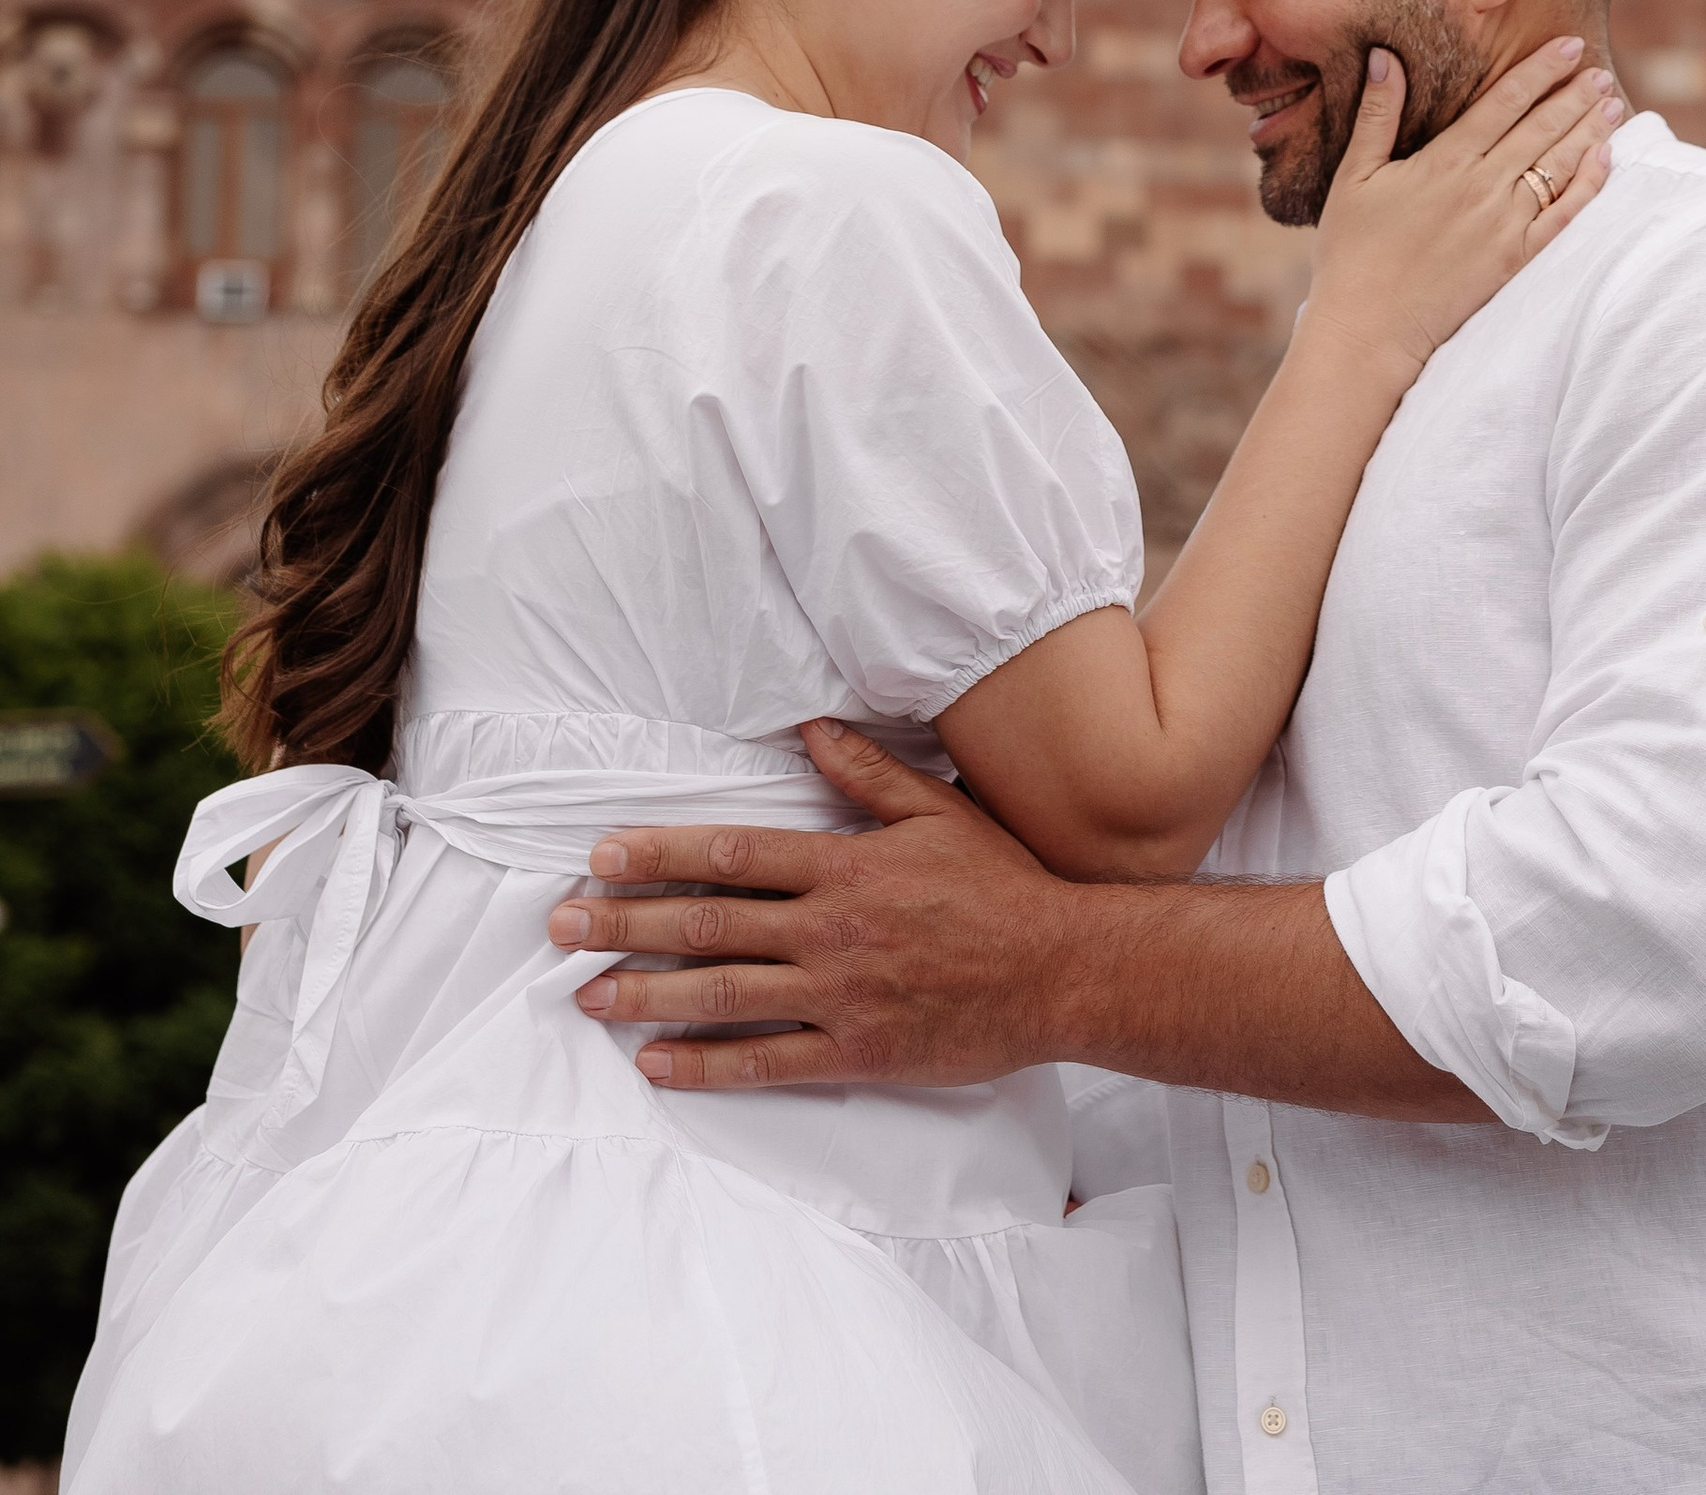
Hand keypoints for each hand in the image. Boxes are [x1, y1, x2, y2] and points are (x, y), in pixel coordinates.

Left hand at [547, 725, 1069, 1091]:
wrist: (1060, 970)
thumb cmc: (1000, 885)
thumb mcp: (938, 810)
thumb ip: (867, 773)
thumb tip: (808, 727)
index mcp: (846, 865)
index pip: (734, 852)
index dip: (662, 853)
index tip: (603, 856)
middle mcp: (832, 929)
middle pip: (710, 923)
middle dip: (626, 922)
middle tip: (560, 926)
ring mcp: (840, 995)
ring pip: (724, 992)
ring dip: (647, 992)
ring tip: (587, 995)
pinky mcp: (856, 1051)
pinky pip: (766, 1061)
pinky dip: (706, 1063)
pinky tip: (656, 1062)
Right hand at [1303, 35, 1620, 390]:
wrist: (1369, 330)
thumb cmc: (1352, 252)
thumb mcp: (1354, 176)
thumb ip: (1377, 114)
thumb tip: (1386, 55)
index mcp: (1444, 162)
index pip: (1504, 102)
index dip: (1540, 70)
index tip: (1569, 46)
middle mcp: (1482, 189)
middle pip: (1540, 129)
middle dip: (1575, 96)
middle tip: (1603, 72)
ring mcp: (1504, 227)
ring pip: (1557, 167)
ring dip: (1588, 132)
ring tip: (1614, 106)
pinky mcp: (1515, 262)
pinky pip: (1563, 218)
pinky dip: (1588, 187)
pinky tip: (1605, 163)